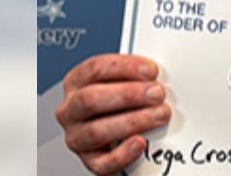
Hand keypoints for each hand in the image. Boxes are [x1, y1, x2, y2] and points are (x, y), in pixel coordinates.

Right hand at [54, 54, 171, 174]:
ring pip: (97, 131)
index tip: (151, 70)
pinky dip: (124, 154)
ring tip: (159, 115)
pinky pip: (102, 163)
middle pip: (91, 99)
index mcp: (76, 83)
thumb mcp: (122, 82)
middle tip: (157, 93)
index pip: (94, 69)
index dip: (124, 68)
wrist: (118, 136)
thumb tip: (157, 76)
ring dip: (133, 121)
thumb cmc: (120, 103)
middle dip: (129, 95)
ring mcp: (77, 137)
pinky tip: (140, 142)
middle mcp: (71, 110)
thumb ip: (135, 77)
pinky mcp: (89, 161)